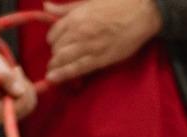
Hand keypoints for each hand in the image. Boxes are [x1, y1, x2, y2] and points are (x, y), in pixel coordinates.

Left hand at [44, 0, 162, 84]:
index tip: (56, 44)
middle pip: (57, 48)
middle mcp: (79, 31)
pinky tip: (54, 79)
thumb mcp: (89, 0)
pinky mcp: (100, 59)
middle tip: (59, 59)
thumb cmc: (117, 3)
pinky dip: (64, 74)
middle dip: (55, 54)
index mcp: (76, 16)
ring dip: (56, 67)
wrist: (140, 12)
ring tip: (52, 73)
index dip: (53, 40)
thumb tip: (46, 6)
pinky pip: (78, 68)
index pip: (54, 32)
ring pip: (64, 60)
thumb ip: (66, 8)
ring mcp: (89, 46)